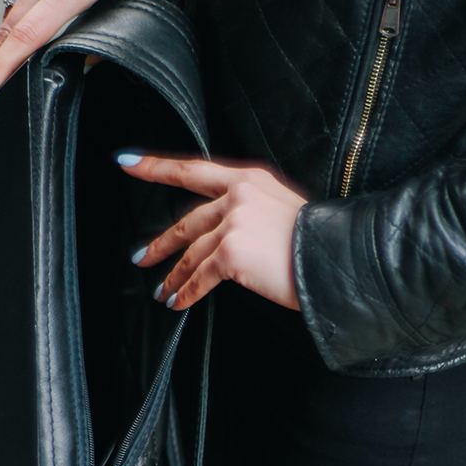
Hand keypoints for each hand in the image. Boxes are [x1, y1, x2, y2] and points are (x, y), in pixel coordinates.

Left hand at [118, 155, 305, 311]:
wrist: (337, 258)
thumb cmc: (318, 242)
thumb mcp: (283, 209)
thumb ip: (252, 212)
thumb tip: (227, 234)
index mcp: (250, 179)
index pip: (195, 170)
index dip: (157, 167)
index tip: (128, 162)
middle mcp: (238, 195)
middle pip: (187, 220)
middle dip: (160, 242)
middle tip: (141, 256)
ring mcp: (233, 223)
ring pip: (191, 252)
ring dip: (173, 275)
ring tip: (162, 291)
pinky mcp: (231, 252)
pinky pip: (200, 276)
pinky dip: (186, 292)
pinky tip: (178, 302)